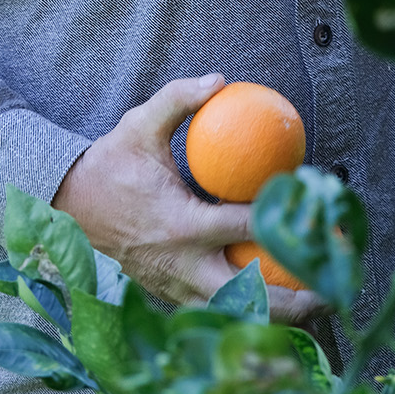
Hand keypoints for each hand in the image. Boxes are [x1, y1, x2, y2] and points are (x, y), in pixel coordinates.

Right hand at [51, 73, 325, 323]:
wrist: (66, 207)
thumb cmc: (110, 162)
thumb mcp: (140, 123)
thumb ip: (178, 98)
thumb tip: (218, 79)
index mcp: (180, 225)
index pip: (242, 228)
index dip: (280, 222)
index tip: (313, 214)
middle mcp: (181, 264)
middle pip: (247, 293)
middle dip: (292, 298)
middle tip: (328, 287)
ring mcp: (173, 287)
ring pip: (233, 312)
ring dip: (274, 314)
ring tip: (314, 307)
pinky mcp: (167, 296)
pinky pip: (214, 311)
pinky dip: (245, 311)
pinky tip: (273, 305)